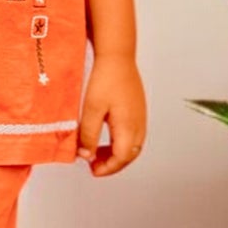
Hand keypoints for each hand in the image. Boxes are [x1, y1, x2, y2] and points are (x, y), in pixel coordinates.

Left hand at [76, 54, 146, 176]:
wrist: (117, 56)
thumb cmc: (106, 78)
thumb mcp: (91, 109)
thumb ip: (88, 135)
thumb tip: (86, 155)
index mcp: (129, 126)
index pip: (121, 158)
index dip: (107, 168)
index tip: (93, 170)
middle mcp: (139, 124)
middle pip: (129, 155)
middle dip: (112, 164)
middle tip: (94, 165)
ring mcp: (141, 117)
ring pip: (132, 146)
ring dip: (116, 154)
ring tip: (98, 152)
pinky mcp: (138, 110)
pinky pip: (133, 135)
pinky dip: (120, 142)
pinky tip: (107, 137)